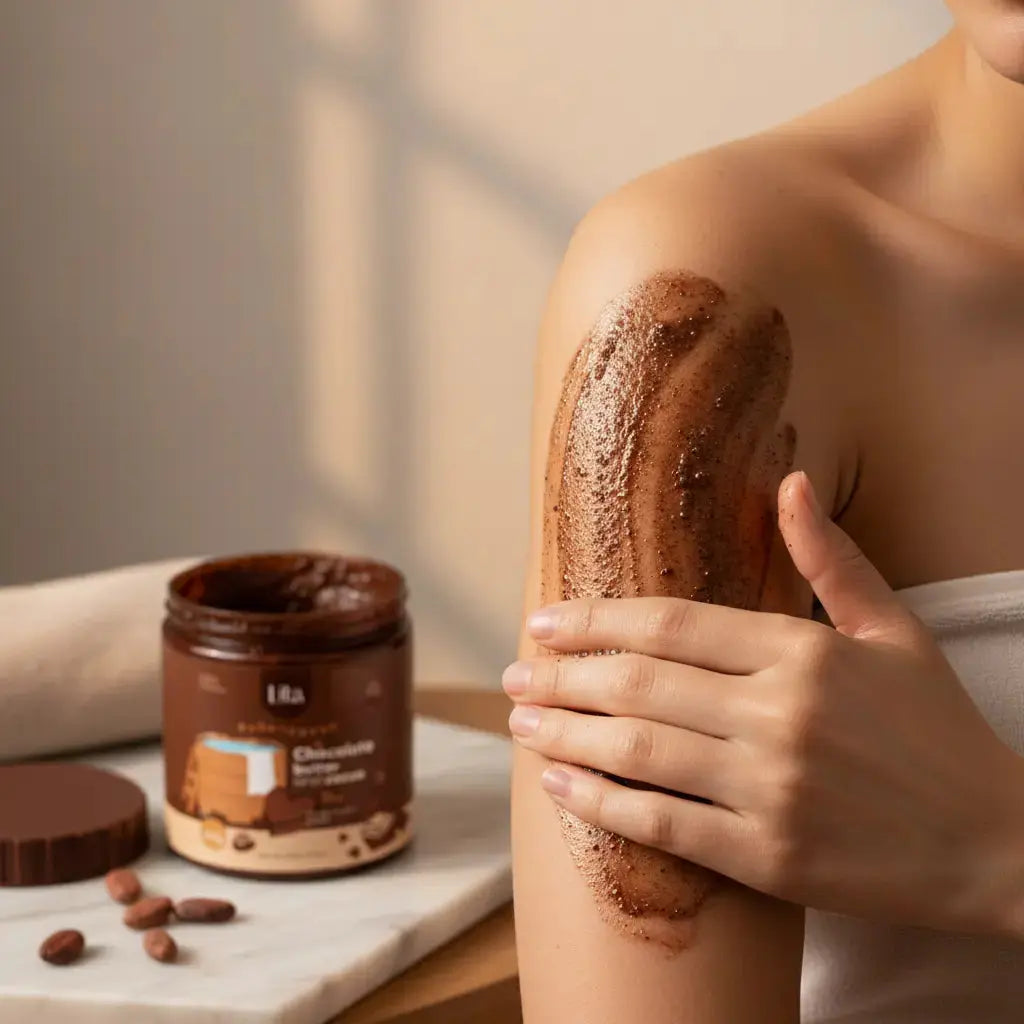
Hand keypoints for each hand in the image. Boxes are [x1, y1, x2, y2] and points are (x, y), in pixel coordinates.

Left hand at [505, 471, 1023, 936]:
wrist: (998, 843)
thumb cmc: (939, 731)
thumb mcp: (893, 631)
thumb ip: (831, 557)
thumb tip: (789, 479)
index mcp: (802, 651)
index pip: (669, 624)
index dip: (595, 620)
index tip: (543, 621)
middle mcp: (777, 715)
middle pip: (637, 683)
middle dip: (562, 675)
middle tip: (514, 672)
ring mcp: (768, 789)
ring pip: (635, 749)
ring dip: (563, 731)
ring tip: (519, 718)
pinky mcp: (766, 858)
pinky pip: (661, 822)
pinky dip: (600, 801)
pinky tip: (559, 782)